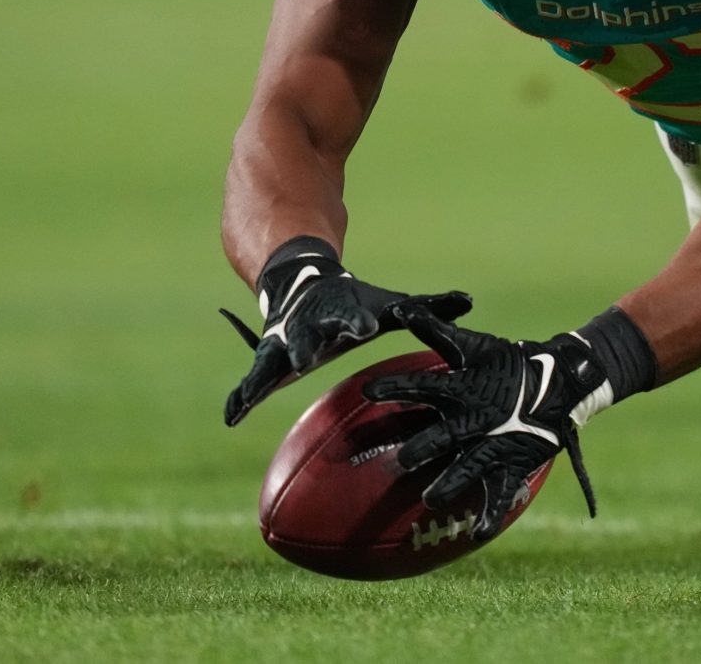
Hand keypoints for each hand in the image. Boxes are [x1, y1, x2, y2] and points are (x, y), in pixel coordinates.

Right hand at [219, 237, 470, 425]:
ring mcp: (284, 341)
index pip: (351, 315)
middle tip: (306, 357)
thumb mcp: (388, 306)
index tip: (363, 327)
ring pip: (273, 358)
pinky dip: (239, 398)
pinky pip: (250, 381)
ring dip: (266, 375)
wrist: (302, 283)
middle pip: (308, 334)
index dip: (356, 321)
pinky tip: (230, 419)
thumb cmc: (355, 304)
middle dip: (308, 344)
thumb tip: (470, 302)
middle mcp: (309, 324)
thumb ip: (427, 307)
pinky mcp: (267, 359)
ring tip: (252, 398)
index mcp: (342, 311)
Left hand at [363, 310, 607, 520]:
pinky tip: (478, 535)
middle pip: (445, 434)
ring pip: (470, 467)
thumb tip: (400, 308)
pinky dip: (491, 515)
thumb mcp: (472, 345)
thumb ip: (434, 329)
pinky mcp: (512, 464)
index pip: (423, 386)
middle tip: (401, 460)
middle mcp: (476, 418)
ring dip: (451, 483)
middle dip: (423, 447)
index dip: (396, 388)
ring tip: (431, 498)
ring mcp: (495, 443)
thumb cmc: (508, 363)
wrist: (559, 383)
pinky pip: (500, 493)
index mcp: (463, 388)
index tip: (368, 392)